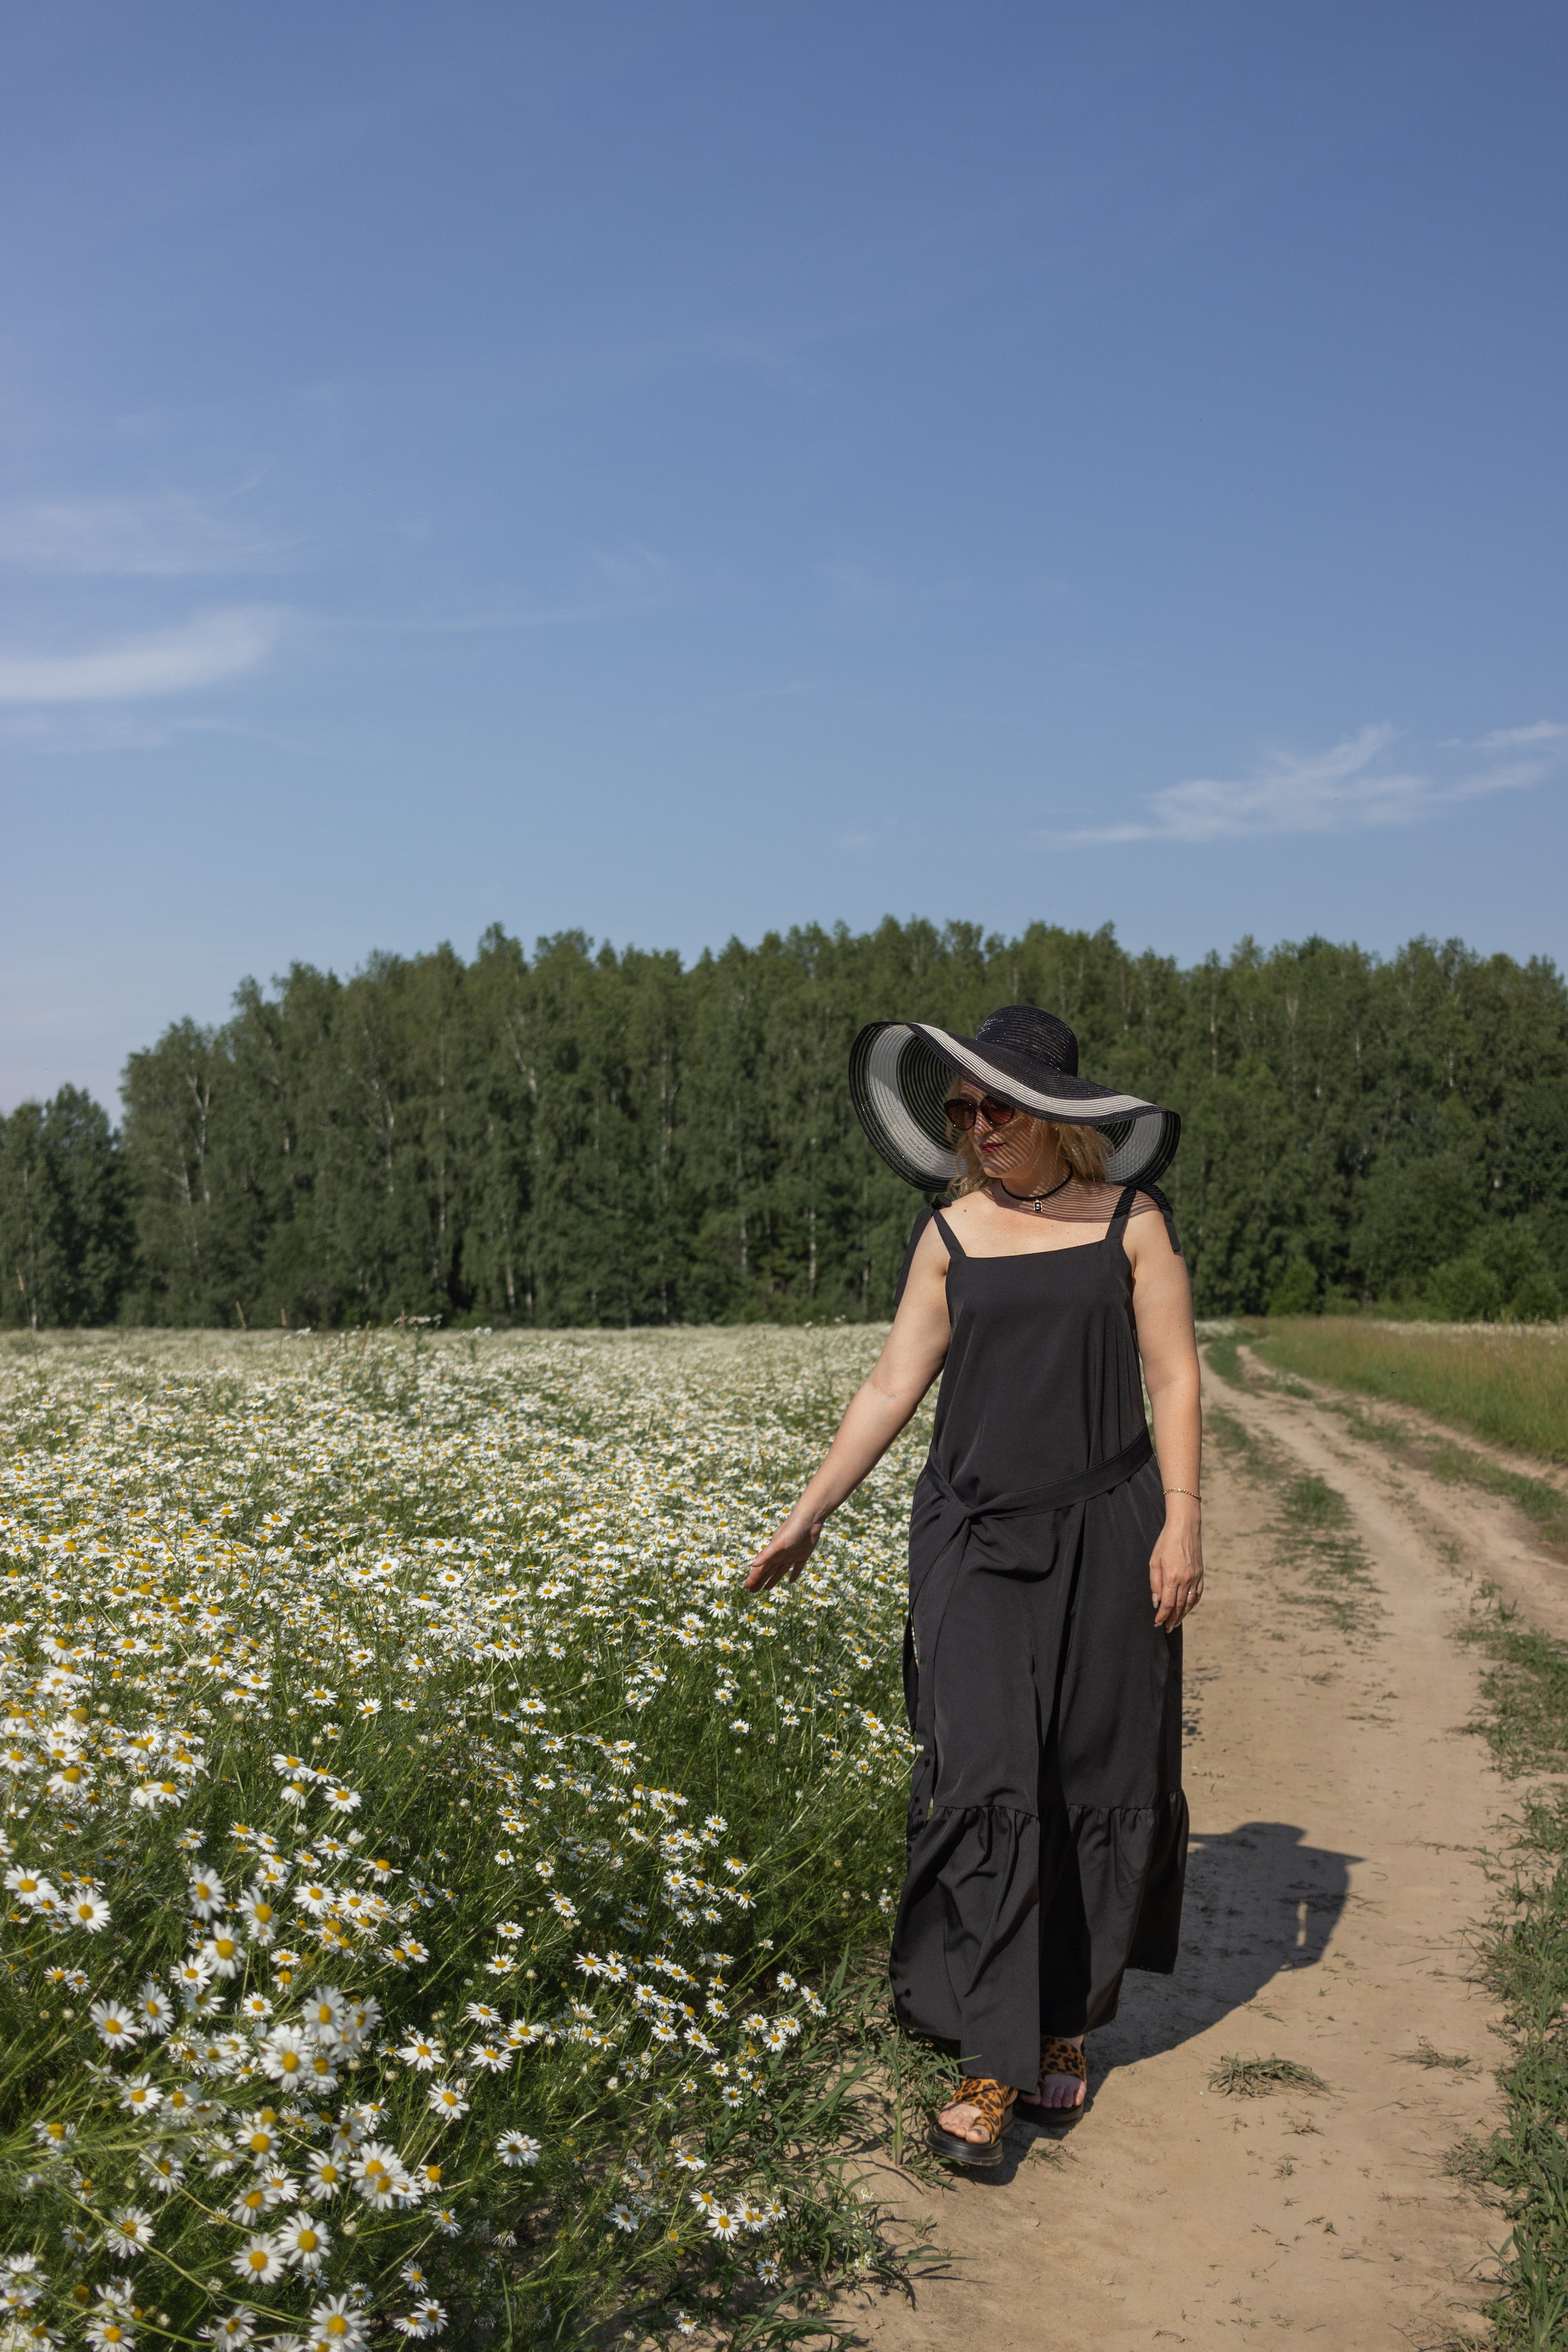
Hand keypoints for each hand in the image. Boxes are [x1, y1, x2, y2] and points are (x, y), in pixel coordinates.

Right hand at [743, 1520, 820, 1593]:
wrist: (810, 1519)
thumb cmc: (792, 1529)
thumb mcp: (778, 1544)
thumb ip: (765, 1554)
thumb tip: (750, 1564)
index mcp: (772, 1553)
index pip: (760, 1570)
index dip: (753, 1579)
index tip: (746, 1588)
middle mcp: (780, 1555)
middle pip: (768, 1572)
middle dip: (760, 1581)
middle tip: (753, 1592)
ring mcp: (791, 1556)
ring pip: (780, 1571)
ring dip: (773, 1580)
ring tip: (767, 1589)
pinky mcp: (803, 1555)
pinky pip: (797, 1568)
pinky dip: (793, 1575)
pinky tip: (791, 1582)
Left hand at [1149, 1506, 1202, 1629]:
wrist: (1185, 1527)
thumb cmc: (1165, 1542)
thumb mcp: (1154, 1561)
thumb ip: (1155, 1583)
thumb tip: (1156, 1602)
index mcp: (1172, 1578)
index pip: (1167, 1604)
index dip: (1162, 1616)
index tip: (1157, 1624)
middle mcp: (1185, 1580)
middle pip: (1179, 1607)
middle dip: (1172, 1619)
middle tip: (1167, 1629)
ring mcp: (1195, 1578)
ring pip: (1190, 1603)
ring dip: (1183, 1615)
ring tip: (1176, 1623)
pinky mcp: (1201, 1574)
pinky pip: (1198, 1594)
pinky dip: (1193, 1604)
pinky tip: (1188, 1608)